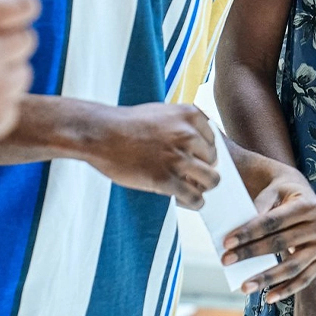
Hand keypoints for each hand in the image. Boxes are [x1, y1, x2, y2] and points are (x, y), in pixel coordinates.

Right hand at [81, 103, 218, 207]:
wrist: (101, 133)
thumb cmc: (128, 124)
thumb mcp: (163, 113)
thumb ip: (184, 126)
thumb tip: (200, 148)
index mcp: (191, 115)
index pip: (214, 140)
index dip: (205, 153)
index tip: (195, 159)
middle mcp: (189, 135)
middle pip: (214, 161)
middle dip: (203, 169)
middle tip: (189, 175)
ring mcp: (178, 158)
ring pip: (211, 180)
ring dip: (202, 187)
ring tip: (191, 189)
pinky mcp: (166, 180)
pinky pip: (194, 197)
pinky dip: (194, 202)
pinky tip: (185, 200)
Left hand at [222, 148, 315, 299]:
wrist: (302, 196)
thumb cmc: (282, 195)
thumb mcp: (271, 193)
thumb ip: (258, 210)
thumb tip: (238, 237)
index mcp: (309, 204)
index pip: (274, 221)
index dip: (250, 232)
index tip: (227, 242)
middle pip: (282, 243)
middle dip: (251, 253)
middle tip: (226, 261)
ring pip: (293, 265)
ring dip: (267, 278)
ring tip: (245, 287)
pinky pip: (304, 279)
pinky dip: (287, 290)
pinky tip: (268, 298)